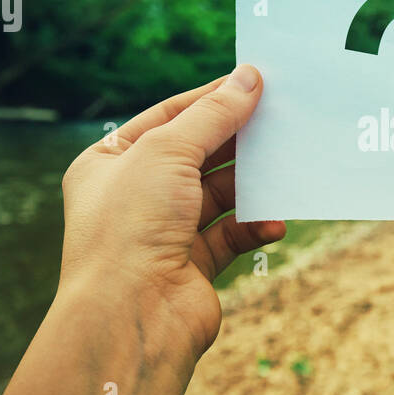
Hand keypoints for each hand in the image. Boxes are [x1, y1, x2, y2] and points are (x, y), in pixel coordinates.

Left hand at [58, 65, 284, 366]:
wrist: (131, 317)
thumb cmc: (129, 228)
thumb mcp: (168, 151)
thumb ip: (213, 114)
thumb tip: (249, 77)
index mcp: (107, 163)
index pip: (165, 118)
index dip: (209, 99)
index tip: (252, 82)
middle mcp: (132, 197)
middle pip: (196, 155)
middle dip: (236, 140)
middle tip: (280, 119)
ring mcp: (162, 233)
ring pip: (218, 195)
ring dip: (251, 183)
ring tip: (285, 167)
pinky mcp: (192, 266)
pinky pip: (232, 235)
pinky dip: (255, 226)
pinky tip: (274, 222)